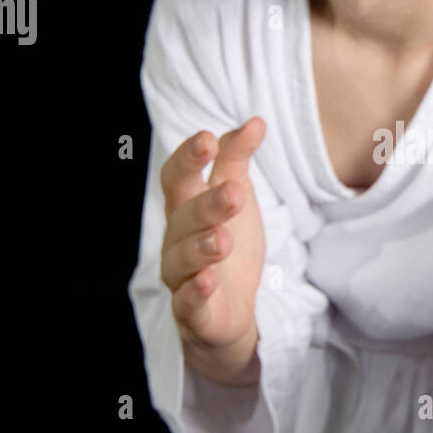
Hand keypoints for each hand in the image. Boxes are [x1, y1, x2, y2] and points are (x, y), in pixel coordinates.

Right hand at [160, 117, 266, 383]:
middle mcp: (178, 238)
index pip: (177, 177)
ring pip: (183, 259)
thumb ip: (237, 159)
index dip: (189, 159)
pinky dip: (195, 292)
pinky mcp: (194, 311)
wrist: (232, 310)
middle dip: (208, 204)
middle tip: (235, 194)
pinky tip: (207, 281)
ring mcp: (182, 276)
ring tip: (223, 240)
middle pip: (184, 216)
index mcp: (186, 206)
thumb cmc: (229, 243)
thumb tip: (255, 121)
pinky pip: (188, 302)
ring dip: (201, 248)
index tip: (208, 140)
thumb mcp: (236, 195)